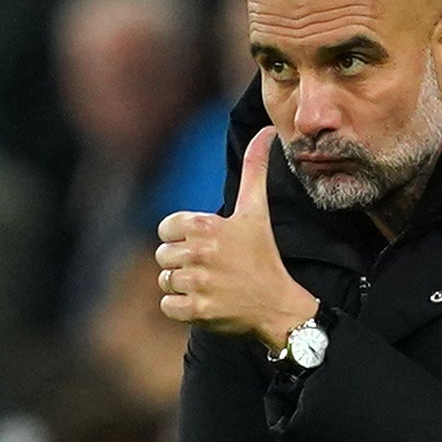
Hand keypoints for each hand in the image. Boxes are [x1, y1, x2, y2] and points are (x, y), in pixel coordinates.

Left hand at [155, 129, 318, 352]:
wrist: (277, 304)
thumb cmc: (263, 255)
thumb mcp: (256, 210)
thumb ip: (255, 170)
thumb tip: (266, 132)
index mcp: (206, 226)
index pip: (166, 228)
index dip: (182, 237)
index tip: (205, 244)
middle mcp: (199, 252)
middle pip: (163, 255)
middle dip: (183, 262)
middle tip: (211, 267)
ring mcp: (198, 283)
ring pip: (165, 280)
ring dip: (182, 285)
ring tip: (209, 284)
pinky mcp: (197, 310)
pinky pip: (167, 305)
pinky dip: (180, 307)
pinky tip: (203, 301)